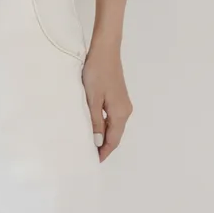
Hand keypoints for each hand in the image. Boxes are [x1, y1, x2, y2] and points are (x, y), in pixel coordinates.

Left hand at [82, 42, 131, 162]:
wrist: (105, 50)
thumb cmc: (97, 72)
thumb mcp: (92, 99)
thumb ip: (95, 122)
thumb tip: (98, 142)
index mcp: (120, 113)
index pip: (113, 140)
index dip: (103, 152)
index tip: (92, 162)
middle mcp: (125, 111)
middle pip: (115, 135)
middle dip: (104, 147)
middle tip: (88, 156)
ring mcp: (123, 104)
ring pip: (114, 127)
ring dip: (104, 136)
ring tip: (89, 144)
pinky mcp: (118, 97)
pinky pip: (112, 118)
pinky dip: (104, 126)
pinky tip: (94, 127)